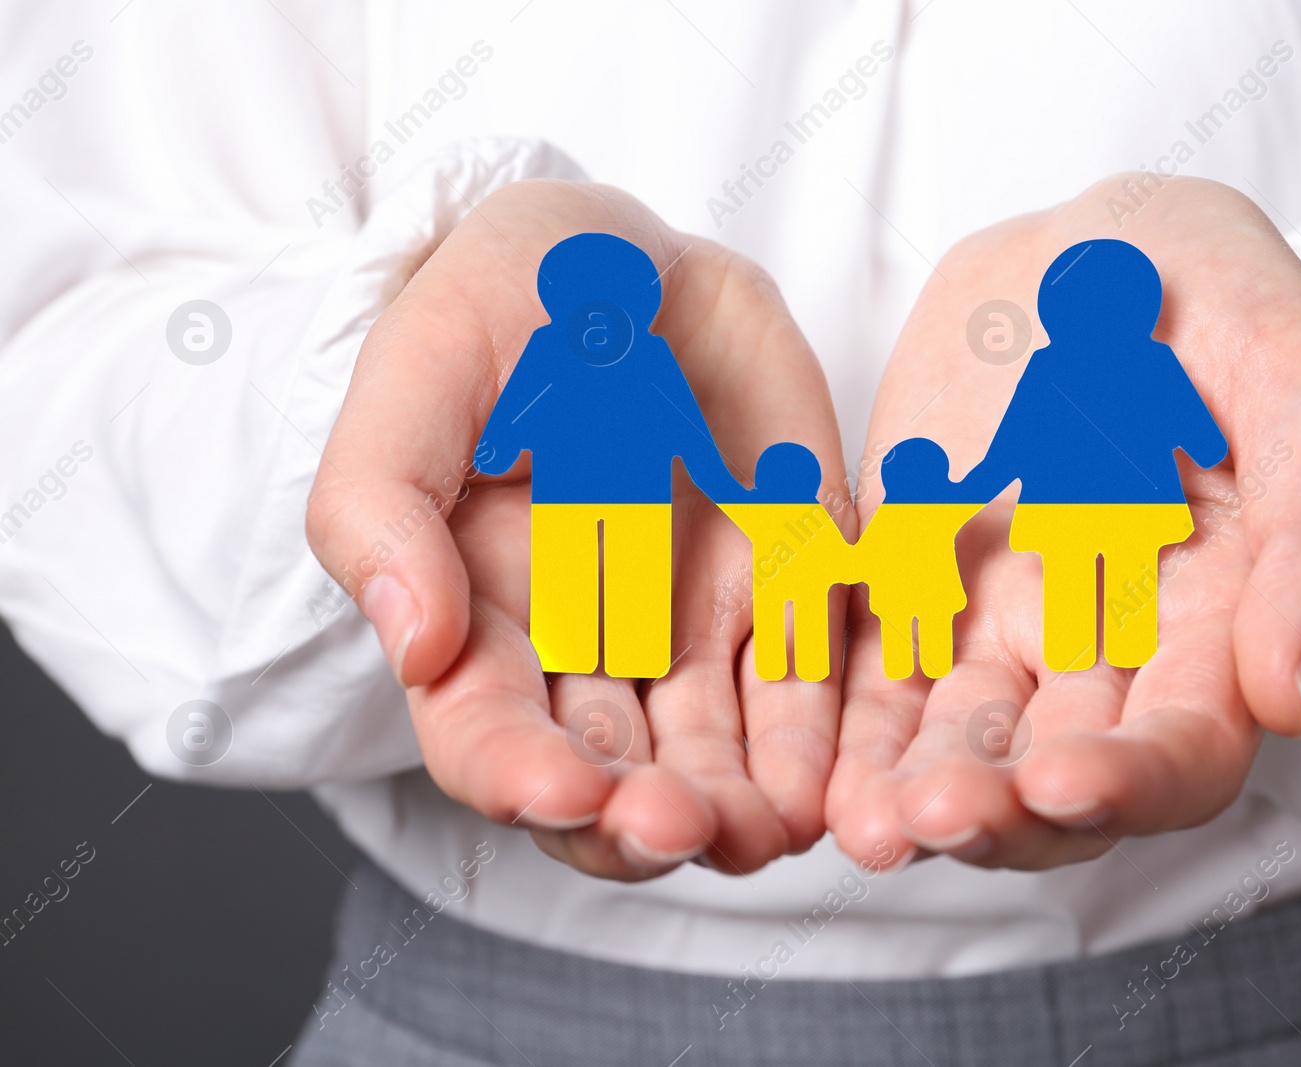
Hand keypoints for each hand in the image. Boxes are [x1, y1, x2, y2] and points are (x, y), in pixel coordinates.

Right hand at [307, 180, 850, 879]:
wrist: (638, 256)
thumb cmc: (509, 301)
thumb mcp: (424, 368)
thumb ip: (384, 501)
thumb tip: (413, 644)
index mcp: (483, 613)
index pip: (487, 733)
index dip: (520, 776)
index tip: (566, 791)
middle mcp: (588, 649)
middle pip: (608, 779)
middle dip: (642, 817)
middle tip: (681, 825)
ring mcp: (693, 630)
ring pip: (714, 760)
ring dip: (739, 809)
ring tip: (768, 827)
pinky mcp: (787, 596)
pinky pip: (811, 688)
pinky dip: (826, 742)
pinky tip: (838, 775)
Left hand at [827, 175, 1300, 869]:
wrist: (1086, 243)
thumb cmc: (1214, 297)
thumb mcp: (1297, 377)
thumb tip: (1291, 698)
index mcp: (1212, 622)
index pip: (1185, 748)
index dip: (1134, 780)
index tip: (1067, 781)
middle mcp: (1103, 653)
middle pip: (1057, 777)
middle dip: (998, 810)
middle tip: (933, 816)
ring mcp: (999, 626)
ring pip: (955, 742)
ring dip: (910, 792)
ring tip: (863, 820)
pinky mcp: (912, 589)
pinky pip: (872, 670)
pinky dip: (844, 720)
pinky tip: (811, 758)